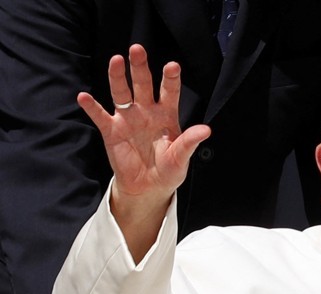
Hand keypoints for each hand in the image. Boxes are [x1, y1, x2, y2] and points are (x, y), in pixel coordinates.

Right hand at [76, 44, 209, 259]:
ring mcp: (127, 119)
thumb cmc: (169, 170)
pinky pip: (100, 116)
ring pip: (121, 93)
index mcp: (166, 115)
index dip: (170, 79)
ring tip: (116, 60)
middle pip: (142, 84)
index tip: (172, 66)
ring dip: (117, 77)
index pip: (169, 92)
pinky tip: (84, 97)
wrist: (149, 188)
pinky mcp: (111, 130)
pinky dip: (92, 107)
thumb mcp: (181, 158)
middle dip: (140, 67)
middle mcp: (146, 111)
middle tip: (137, 49)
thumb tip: (206, 130)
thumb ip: (190, 142)